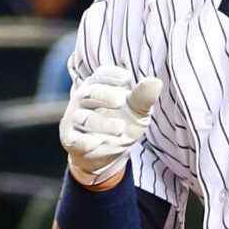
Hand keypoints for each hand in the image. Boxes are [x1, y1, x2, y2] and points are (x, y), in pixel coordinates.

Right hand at [61, 63, 163, 187]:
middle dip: (104, 94)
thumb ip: (143, 97)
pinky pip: (76, 140)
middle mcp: (83, 100)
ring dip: (102, 123)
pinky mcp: (72, 141)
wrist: (109, 154)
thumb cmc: (122, 123)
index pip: (100, 75)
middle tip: (120, 100)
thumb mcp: (137, 110)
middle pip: (89, 92)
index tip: (126, 78)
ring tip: (120, 127)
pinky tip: (96, 142)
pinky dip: (85, 141)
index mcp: (98, 87)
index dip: (111, 74)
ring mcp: (75, 120)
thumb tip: (155, 81)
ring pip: (84, 118)